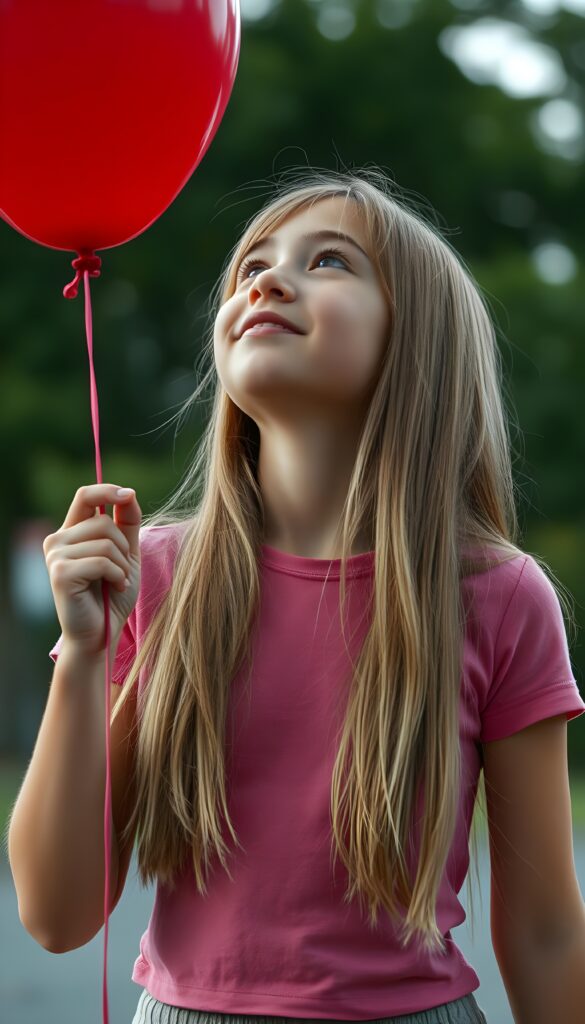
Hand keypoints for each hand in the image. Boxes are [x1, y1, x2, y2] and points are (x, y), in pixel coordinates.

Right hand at [43, 484, 140, 657]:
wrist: (101, 633)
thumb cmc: (112, 595)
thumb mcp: (126, 553)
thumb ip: (127, 523)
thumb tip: (129, 493)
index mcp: (71, 532)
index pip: (85, 496)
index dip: (108, 490)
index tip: (129, 495)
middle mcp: (57, 540)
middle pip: (103, 521)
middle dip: (123, 546)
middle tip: (121, 570)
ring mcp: (55, 556)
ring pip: (105, 542)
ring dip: (121, 565)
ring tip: (117, 582)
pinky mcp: (60, 573)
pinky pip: (101, 561)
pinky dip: (117, 575)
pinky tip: (114, 588)